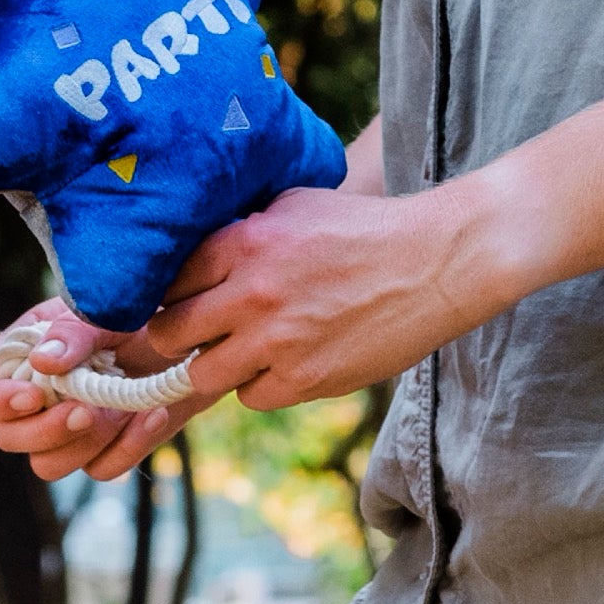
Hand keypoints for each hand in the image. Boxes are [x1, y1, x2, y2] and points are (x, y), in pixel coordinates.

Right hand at [0, 296, 185, 487]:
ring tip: (123, 404)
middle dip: (44, 430)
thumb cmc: (141, 309)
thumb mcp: (107, 308)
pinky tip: (153, 414)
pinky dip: (128, 447)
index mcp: (20, 355)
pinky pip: (100, 470)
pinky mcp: (104, 449)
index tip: (32, 397)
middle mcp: (35, 398)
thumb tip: (42, 362)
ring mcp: (67, 429)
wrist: (193, 333)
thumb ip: (74, 332)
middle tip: (85, 409)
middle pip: (6, 438)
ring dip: (85, 441)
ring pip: (47, 465)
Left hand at [147, 181, 512, 413]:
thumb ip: (241, 231)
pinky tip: (286, 363)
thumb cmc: (366, 230)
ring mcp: (276, 340)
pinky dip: (261, 386)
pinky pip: (250, 398)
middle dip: (176, 338)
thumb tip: (189, 256)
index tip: (178, 303)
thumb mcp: (296, 206)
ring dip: (217, 367)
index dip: (168, 296)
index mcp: (244, 241)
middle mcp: (252, 292)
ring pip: (202, 376)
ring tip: (246, 351)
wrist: (438, 262)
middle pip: (168, 334)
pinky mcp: (303, 379)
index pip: (165, 281)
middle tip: (197, 336)